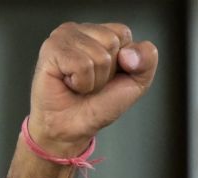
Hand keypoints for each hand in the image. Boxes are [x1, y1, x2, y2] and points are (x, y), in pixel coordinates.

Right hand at [28, 22, 158, 156]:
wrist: (73, 128)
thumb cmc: (98, 104)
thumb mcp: (135, 83)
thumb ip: (147, 61)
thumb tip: (130, 53)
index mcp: (100, 32)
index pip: (124, 33)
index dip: (124, 61)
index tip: (108, 76)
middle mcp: (80, 29)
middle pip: (112, 42)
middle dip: (107, 72)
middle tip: (91, 82)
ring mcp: (63, 36)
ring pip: (99, 56)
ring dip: (94, 81)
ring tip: (80, 85)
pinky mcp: (51, 48)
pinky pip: (82, 65)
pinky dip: (81, 83)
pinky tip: (69, 84)